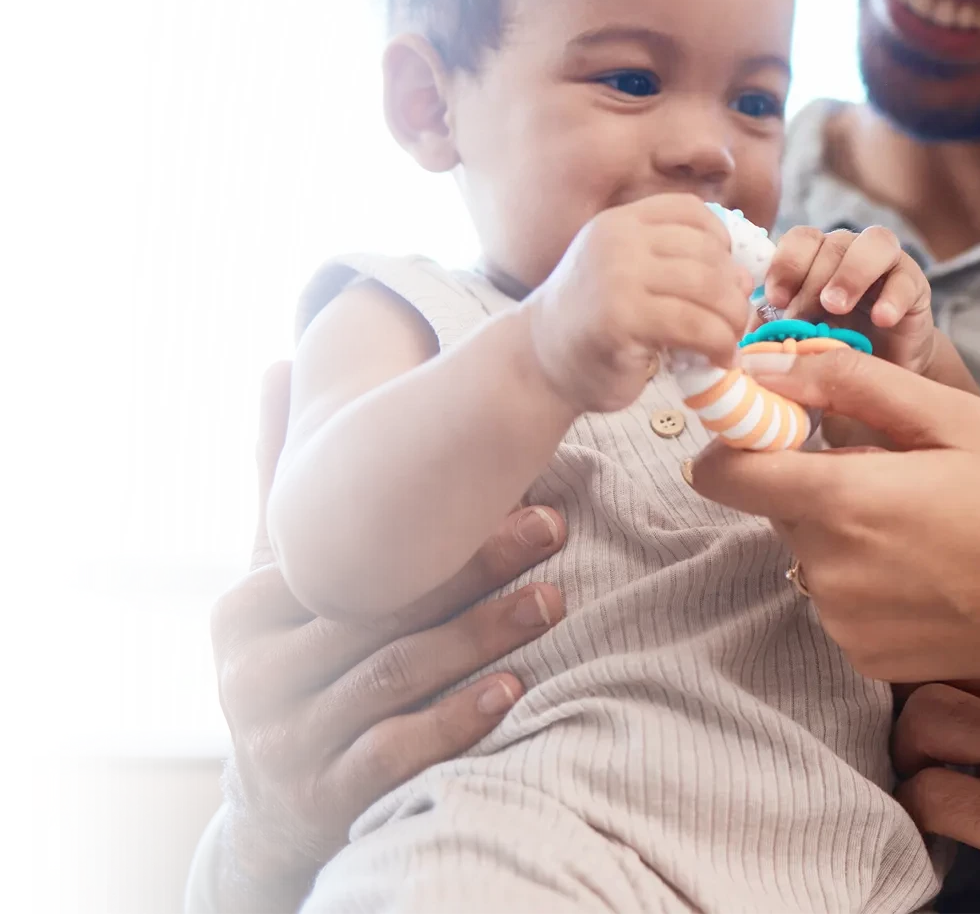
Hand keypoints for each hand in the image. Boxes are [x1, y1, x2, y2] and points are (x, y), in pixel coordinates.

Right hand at [210, 362, 569, 908]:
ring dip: (484, 635)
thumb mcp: (276, 576)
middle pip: (380, 613)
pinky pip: (397, 755)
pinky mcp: (326, 801)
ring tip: (552, 598)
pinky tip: (514, 690)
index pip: (347, 562)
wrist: (272, 799)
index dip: (431, 525)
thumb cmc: (293, 656)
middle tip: (554, 525)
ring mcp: (287, 745)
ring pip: (398, 679)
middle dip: (475, 566)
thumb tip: (277, 362)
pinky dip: (458, 721)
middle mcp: (254, 680)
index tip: (512, 485)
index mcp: (243, 614)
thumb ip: (281, 481)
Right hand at [525, 194, 752, 414]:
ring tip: (731, 344)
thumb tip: (745, 276)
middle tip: (736, 321)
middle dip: (733, 291)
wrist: (540, 361)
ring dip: (732, 320)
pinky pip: (693, 325)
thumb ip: (676, 264)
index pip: (690, 211)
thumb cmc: (594, 322)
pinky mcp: (621, 318)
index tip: (724, 277)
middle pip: (707, 253)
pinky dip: (718, 344)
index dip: (721, 242)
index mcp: (620, 221)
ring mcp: (617, 276)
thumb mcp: (629, 274)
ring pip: (708, 287)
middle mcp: (618, 240)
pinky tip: (719, 359)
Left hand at [686, 346, 979, 683]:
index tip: (777, 420)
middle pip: (777, 506)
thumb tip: (766, 365)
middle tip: (901, 464)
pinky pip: (841, 599)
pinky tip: (937, 562)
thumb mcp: (951, 416)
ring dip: (847, 527)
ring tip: (932, 516)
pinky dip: (871, 576)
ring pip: (811, 551)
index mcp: (845, 501)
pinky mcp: (871, 660)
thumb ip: (847, 383)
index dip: (740, 438)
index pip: (726, 473)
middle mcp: (831, 573)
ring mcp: (849, 625)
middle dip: (817, 476)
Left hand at [762, 225, 937, 373]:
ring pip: (873, 243)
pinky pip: (905, 278)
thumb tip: (745, 339)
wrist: (886, 374)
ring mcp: (885, 264)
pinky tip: (881, 320)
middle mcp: (849, 252)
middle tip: (802, 318)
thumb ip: (773, 332)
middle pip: (830, 243)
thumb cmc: (834, 351)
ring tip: (835, 307)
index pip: (799, 239)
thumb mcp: (798, 342)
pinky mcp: (914, 285)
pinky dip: (892, 297)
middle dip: (811, 282)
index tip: (774, 299)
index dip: (785, 264)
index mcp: (816, 259)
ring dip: (850, 274)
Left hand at [896, 675, 979, 913]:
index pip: (976, 631)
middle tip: (915, 745)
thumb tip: (921, 654)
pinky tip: (930, 824)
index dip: (930, 660)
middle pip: (947, 661)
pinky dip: (912, 809)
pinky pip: (933, 793)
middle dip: (909, 702)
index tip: (914, 693)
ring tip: (922, 779)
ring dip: (906, 751)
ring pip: (932, 717)